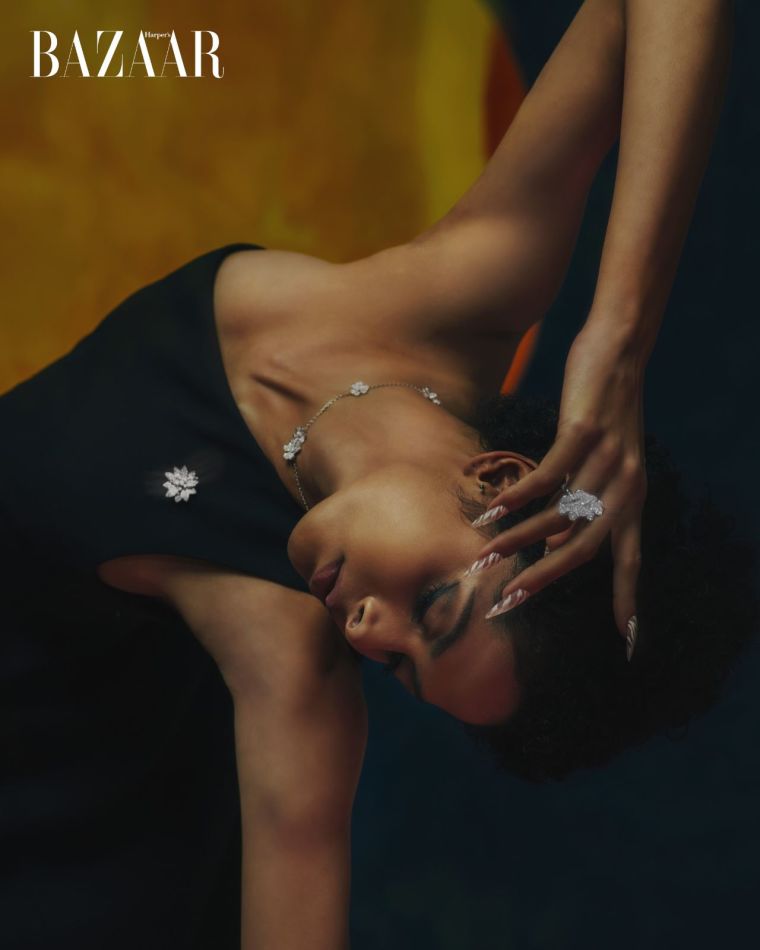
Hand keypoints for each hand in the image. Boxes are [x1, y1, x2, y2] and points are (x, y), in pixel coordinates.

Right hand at [474, 322, 647, 650]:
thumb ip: (587, 500)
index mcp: (634, 497)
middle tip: (508, 604)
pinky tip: (491, 510)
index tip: (625, 641)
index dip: (629, 600)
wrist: (623, 347)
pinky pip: (547, 475)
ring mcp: (606, 459)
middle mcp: (625, 485)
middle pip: (585, 549)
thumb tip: (555, 543)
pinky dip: (517, 497)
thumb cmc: (609, 404)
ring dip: (516, 539)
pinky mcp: (584, 432)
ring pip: (558, 514)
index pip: (631, 559)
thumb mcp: (606, 458)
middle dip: (544, 580)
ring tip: (483, 558)